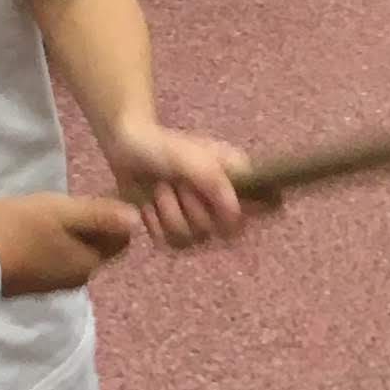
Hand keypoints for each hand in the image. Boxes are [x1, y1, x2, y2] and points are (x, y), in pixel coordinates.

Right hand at [0, 189, 140, 294]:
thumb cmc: (18, 229)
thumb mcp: (62, 212)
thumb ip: (100, 215)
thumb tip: (138, 218)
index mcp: (90, 262)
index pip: (121, 238)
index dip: (114, 214)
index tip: (95, 194)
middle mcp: (78, 278)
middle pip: (99, 245)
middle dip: (93, 223)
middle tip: (70, 200)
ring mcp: (55, 283)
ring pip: (77, 251)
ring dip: (72, 232)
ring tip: (50, 210)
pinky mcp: (35, 281)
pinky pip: (57, 258)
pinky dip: (55, 242)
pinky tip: (36, 227)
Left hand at [104, 118, 249, 253]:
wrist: (123, 146)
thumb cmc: (159, 145)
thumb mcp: (189, 157)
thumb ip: (214, 182)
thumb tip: (235, 217)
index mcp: (236, 179)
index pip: (266, 207)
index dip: (246, 212)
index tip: (221, 204)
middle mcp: (223, 202)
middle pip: (221, 231)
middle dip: (191, 207)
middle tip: (176, 183)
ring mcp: (198, 219)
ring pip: (194, 240)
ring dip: (168, 213)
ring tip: (157, 190)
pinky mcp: (173, 231)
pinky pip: (171, 244)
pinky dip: (154, 224)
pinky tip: (148, 204)